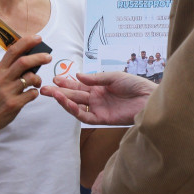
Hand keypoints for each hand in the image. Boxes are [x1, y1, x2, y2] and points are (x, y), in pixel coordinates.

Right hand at [0, 35, 52, 132]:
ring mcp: (8, 92)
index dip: (26, 42)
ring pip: (30, 78)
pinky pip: (32, 93)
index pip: (13, 51)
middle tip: (48, 57)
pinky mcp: (14, 104)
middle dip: (39, 57)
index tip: (38, 38)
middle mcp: (2, 79)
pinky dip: (35, 92)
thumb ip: (9, 69)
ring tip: (37, 82)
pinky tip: (31, 93)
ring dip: (38, 79)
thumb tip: (29, 58)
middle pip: (23, 62)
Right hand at [41, 71, 155, 124]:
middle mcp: (96, 98)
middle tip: (45, 88)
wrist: (149, 98)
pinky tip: (67, 102)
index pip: (78, 85)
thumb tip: (77, 75)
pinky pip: (85, 116)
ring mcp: (98, 109)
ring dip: (64, 100)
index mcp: (98, 87)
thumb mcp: (114, 77)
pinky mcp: (102, 119)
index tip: (55, 78)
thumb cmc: (135, 85)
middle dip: (59, 91)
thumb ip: (95, 78)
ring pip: (76, 106)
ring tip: (52, 94)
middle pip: (74, 95)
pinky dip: (75, 110)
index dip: (66, 82)